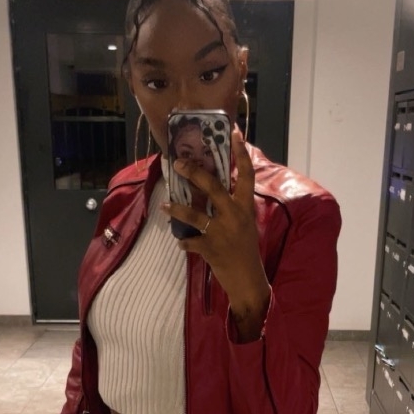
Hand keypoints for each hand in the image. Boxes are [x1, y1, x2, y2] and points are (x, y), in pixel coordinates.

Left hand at [162, 128, 269, 331]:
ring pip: (194, 215)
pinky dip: (184, 242)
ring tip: (165, 205)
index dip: (240, 153)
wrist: (249, 281)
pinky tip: (181, 242)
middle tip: (178, 163)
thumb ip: (233, 206)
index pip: (246, 175)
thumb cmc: (246, 250)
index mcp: (246, 207)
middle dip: (194, 173)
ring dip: (177, 209)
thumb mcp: (246, 224)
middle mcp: (235, 216)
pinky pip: (190, 242)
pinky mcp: (210, 249)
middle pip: (213, 187)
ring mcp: (221, 232)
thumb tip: (215, 188)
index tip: (232, 132)